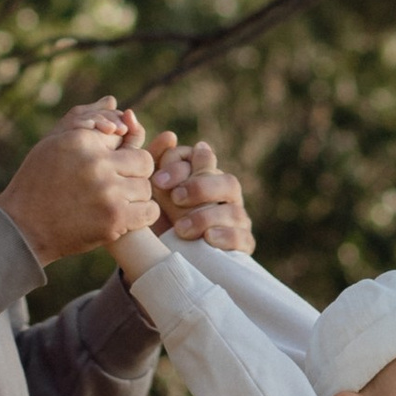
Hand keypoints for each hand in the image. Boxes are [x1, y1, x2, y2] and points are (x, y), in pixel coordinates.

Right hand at [0, 99, 156, 263]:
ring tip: (116, 201)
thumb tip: (114, 101)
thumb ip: (83, 119)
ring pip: (146, 187)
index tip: (111, 164)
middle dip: (134, 172)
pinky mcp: (114, 219)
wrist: (22, 229)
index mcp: (82, 140)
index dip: (121, 150)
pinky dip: (142, 214)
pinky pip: (149, 211)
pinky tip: (126, 215)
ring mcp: (108, 192)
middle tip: (119, 183)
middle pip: (143, 160)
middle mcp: (97, 163)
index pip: (123, 135)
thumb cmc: (36, 184)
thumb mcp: (53, 144)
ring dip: (135, 195)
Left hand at [147, 127, 253, 254]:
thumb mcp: (152, 194)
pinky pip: (242, 238)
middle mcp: (226, 196)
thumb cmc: (160, 219)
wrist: (165, 259)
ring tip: (181, 228)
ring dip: (206, 217)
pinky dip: (226, 237)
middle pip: (226, 181)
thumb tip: (169, 136)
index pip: (203, 159)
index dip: (181, 166)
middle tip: (175, 198)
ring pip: (233, 211)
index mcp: (206, 176)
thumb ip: (155, 164)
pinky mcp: (242, 245)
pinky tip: (207, 239)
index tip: (157, 181)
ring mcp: (237, 220)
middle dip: (200, 188)